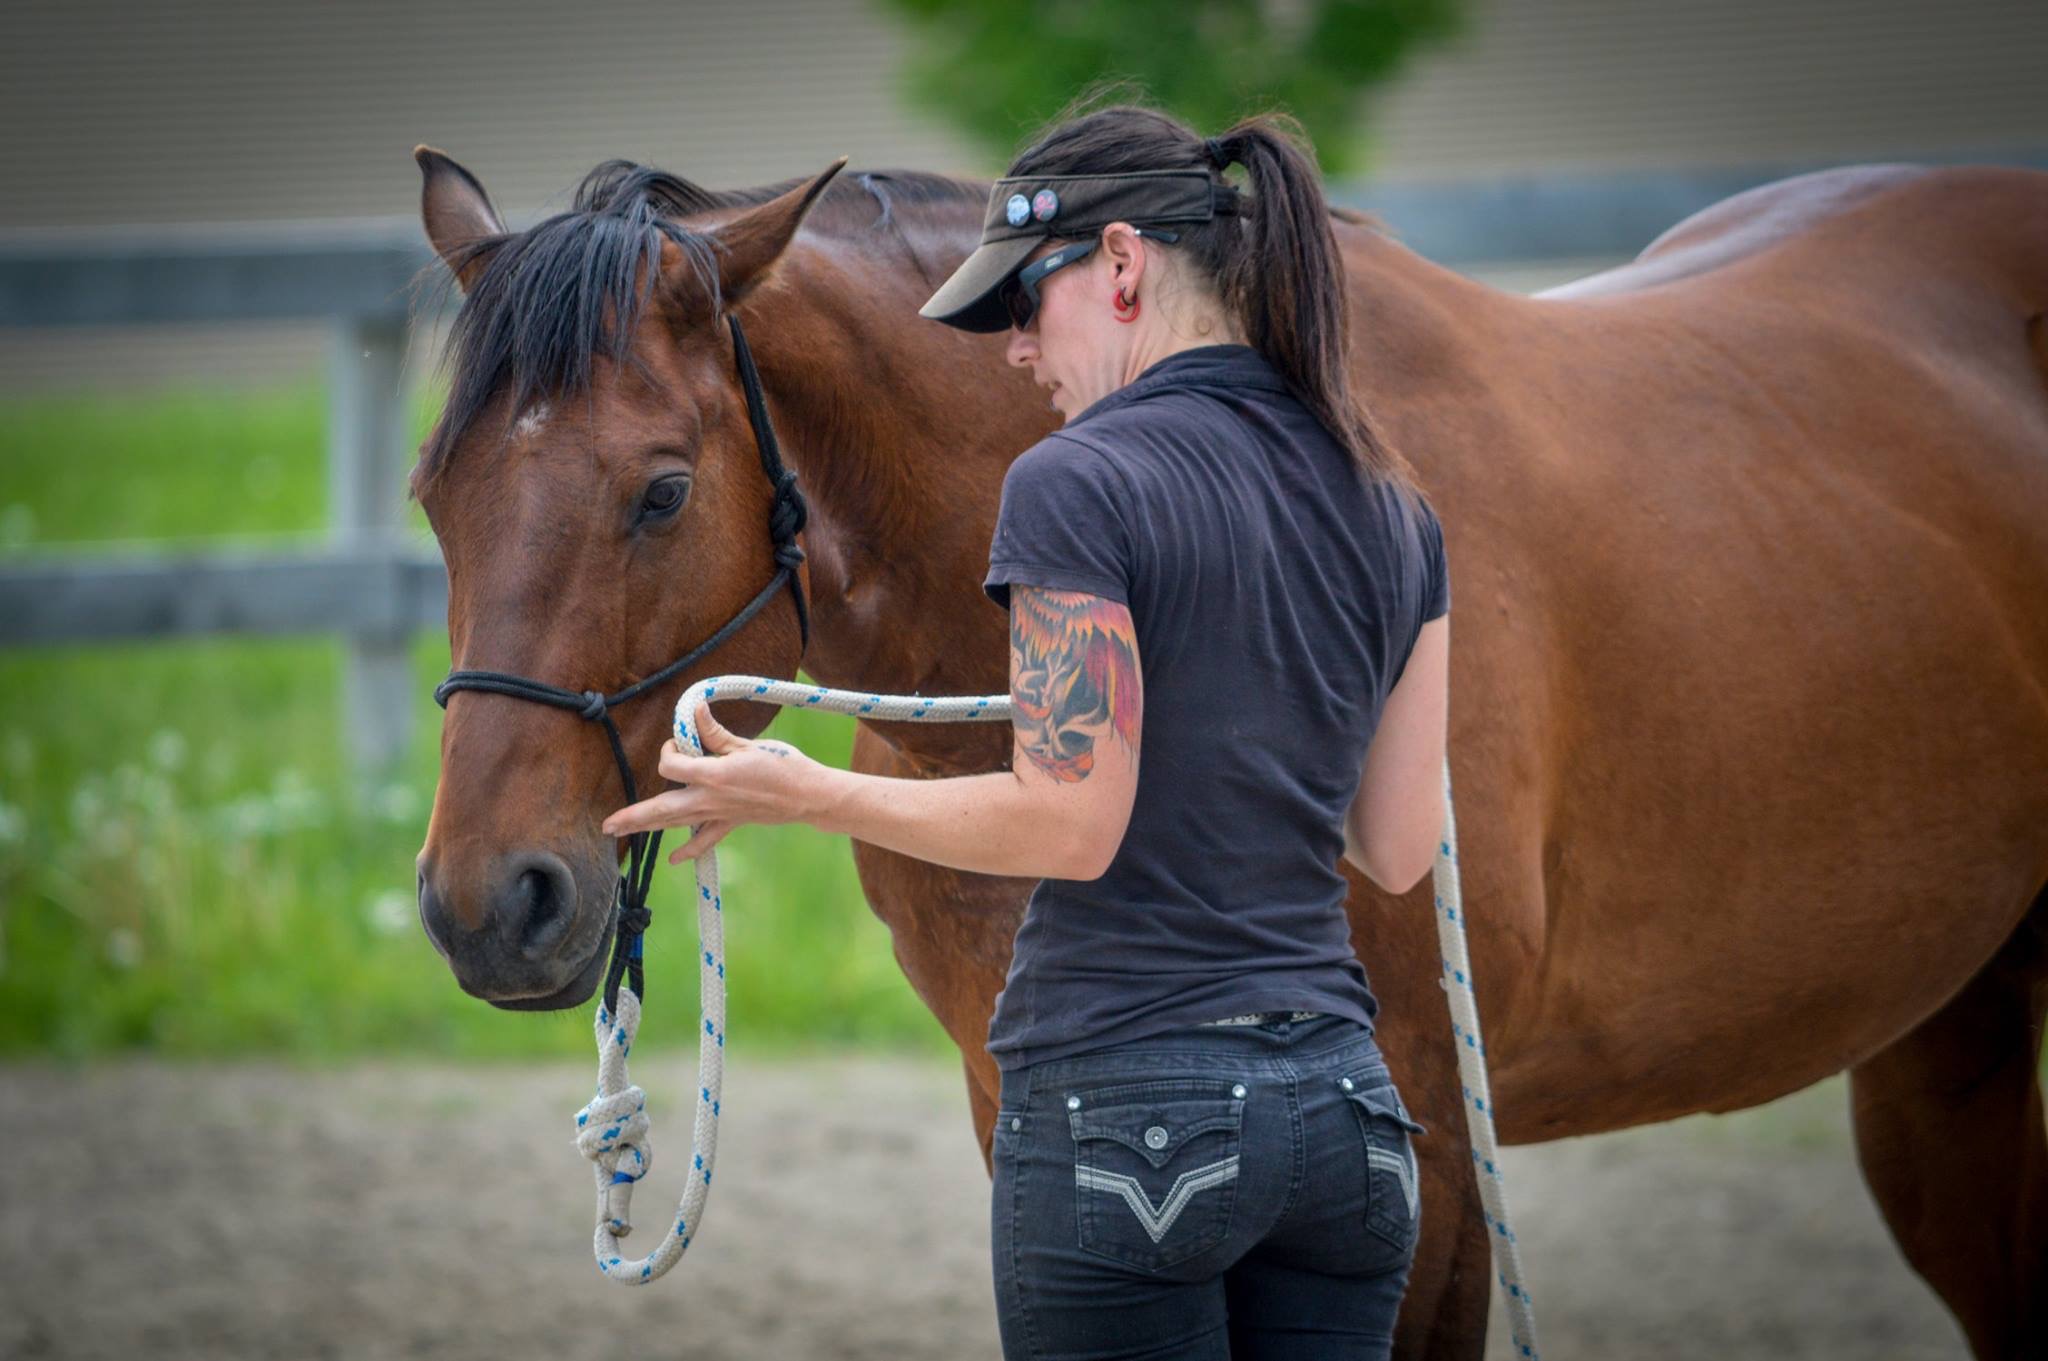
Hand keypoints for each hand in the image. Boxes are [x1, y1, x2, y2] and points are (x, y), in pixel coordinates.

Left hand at [600, 701, 829, 863]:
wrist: (808, 796)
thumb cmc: (783, 766)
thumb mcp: (747, 744)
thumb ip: (715, 732)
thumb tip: (693, 708)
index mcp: (712, 775)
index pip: (672, 764)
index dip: (669, 748)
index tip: (679, 738)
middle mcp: (709, 799)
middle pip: (662, 808)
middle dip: (633, 816)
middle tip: (607, 826)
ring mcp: (718, 815)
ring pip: (675, 823)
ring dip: (646, 827)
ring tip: (619, 832)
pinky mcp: (730, 823)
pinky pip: (705, 840)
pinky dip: (689, 850)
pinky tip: (674, 860)